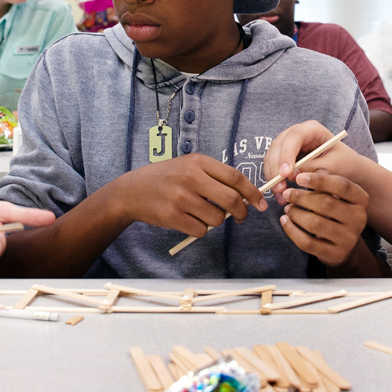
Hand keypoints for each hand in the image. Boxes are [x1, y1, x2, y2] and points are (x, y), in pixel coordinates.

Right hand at [113, 154, 267, 237]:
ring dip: (215, 222)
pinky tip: (188, 220)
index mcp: (198, 162)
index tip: (260, 203)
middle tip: (240, 217)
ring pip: (217, 219)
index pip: (235, 177)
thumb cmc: (165, 179)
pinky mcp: (173, 217)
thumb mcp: (188, 166)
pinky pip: (201, 230)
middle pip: (231, 199)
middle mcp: (191, 178)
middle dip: (241, 212)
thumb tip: (245, 196)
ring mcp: (181, 198)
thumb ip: (214, 177)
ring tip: (201, 214)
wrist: (131, 191)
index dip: (252, 192)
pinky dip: (200, 229)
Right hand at [263, 120, 360, 205]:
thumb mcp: (334, 167)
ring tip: (280, 194)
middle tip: (279, 188)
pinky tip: (280, 194)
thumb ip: (314, 169)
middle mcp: (298, 134)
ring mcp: (289, 144)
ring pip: (272, 156)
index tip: (286, 174)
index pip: (294, 137)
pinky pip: (273, 166)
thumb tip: (292, 175)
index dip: (287, 154)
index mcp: (313, 130)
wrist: (350, 170)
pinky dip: (274, 180)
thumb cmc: (346, 165)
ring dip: (272, 176)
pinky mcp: (285, 157)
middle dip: (276, 168)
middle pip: (278, 146)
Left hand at [279, 169, 368, 266]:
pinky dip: (292, 231)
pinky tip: (285, 221)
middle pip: (326, 203)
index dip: (319, 179)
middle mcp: (359, 218)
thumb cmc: (336, 213)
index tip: (298, 177)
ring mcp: (348, 238)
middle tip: (286, 193)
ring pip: (315, 224)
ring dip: (296, 213)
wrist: (344, 246)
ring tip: (288, 208)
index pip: (341, 185)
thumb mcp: (336, 196)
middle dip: (301, 197)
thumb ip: (322, 183)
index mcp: (361, 199)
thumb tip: (297, 172)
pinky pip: (307, 242)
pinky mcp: (335, 254)